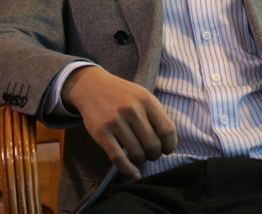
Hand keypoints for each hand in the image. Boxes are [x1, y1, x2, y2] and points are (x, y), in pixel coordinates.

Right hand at [61, 66, 176, 179]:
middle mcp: (132, 109)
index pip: (167, 130)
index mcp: (146, 100)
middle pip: (153, 145)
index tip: (167, 150)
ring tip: (139, 156)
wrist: (92, 86)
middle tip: (151, 154)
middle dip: (155, 155)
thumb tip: (169, 143)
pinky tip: (134, 174)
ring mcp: (115, 121)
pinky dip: (129, 170)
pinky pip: (118, 158)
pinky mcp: (101, 133)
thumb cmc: (123, 95)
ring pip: (137, 153)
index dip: (170, 145)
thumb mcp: (143, 96)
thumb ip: (156, 115)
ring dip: (141, 160)